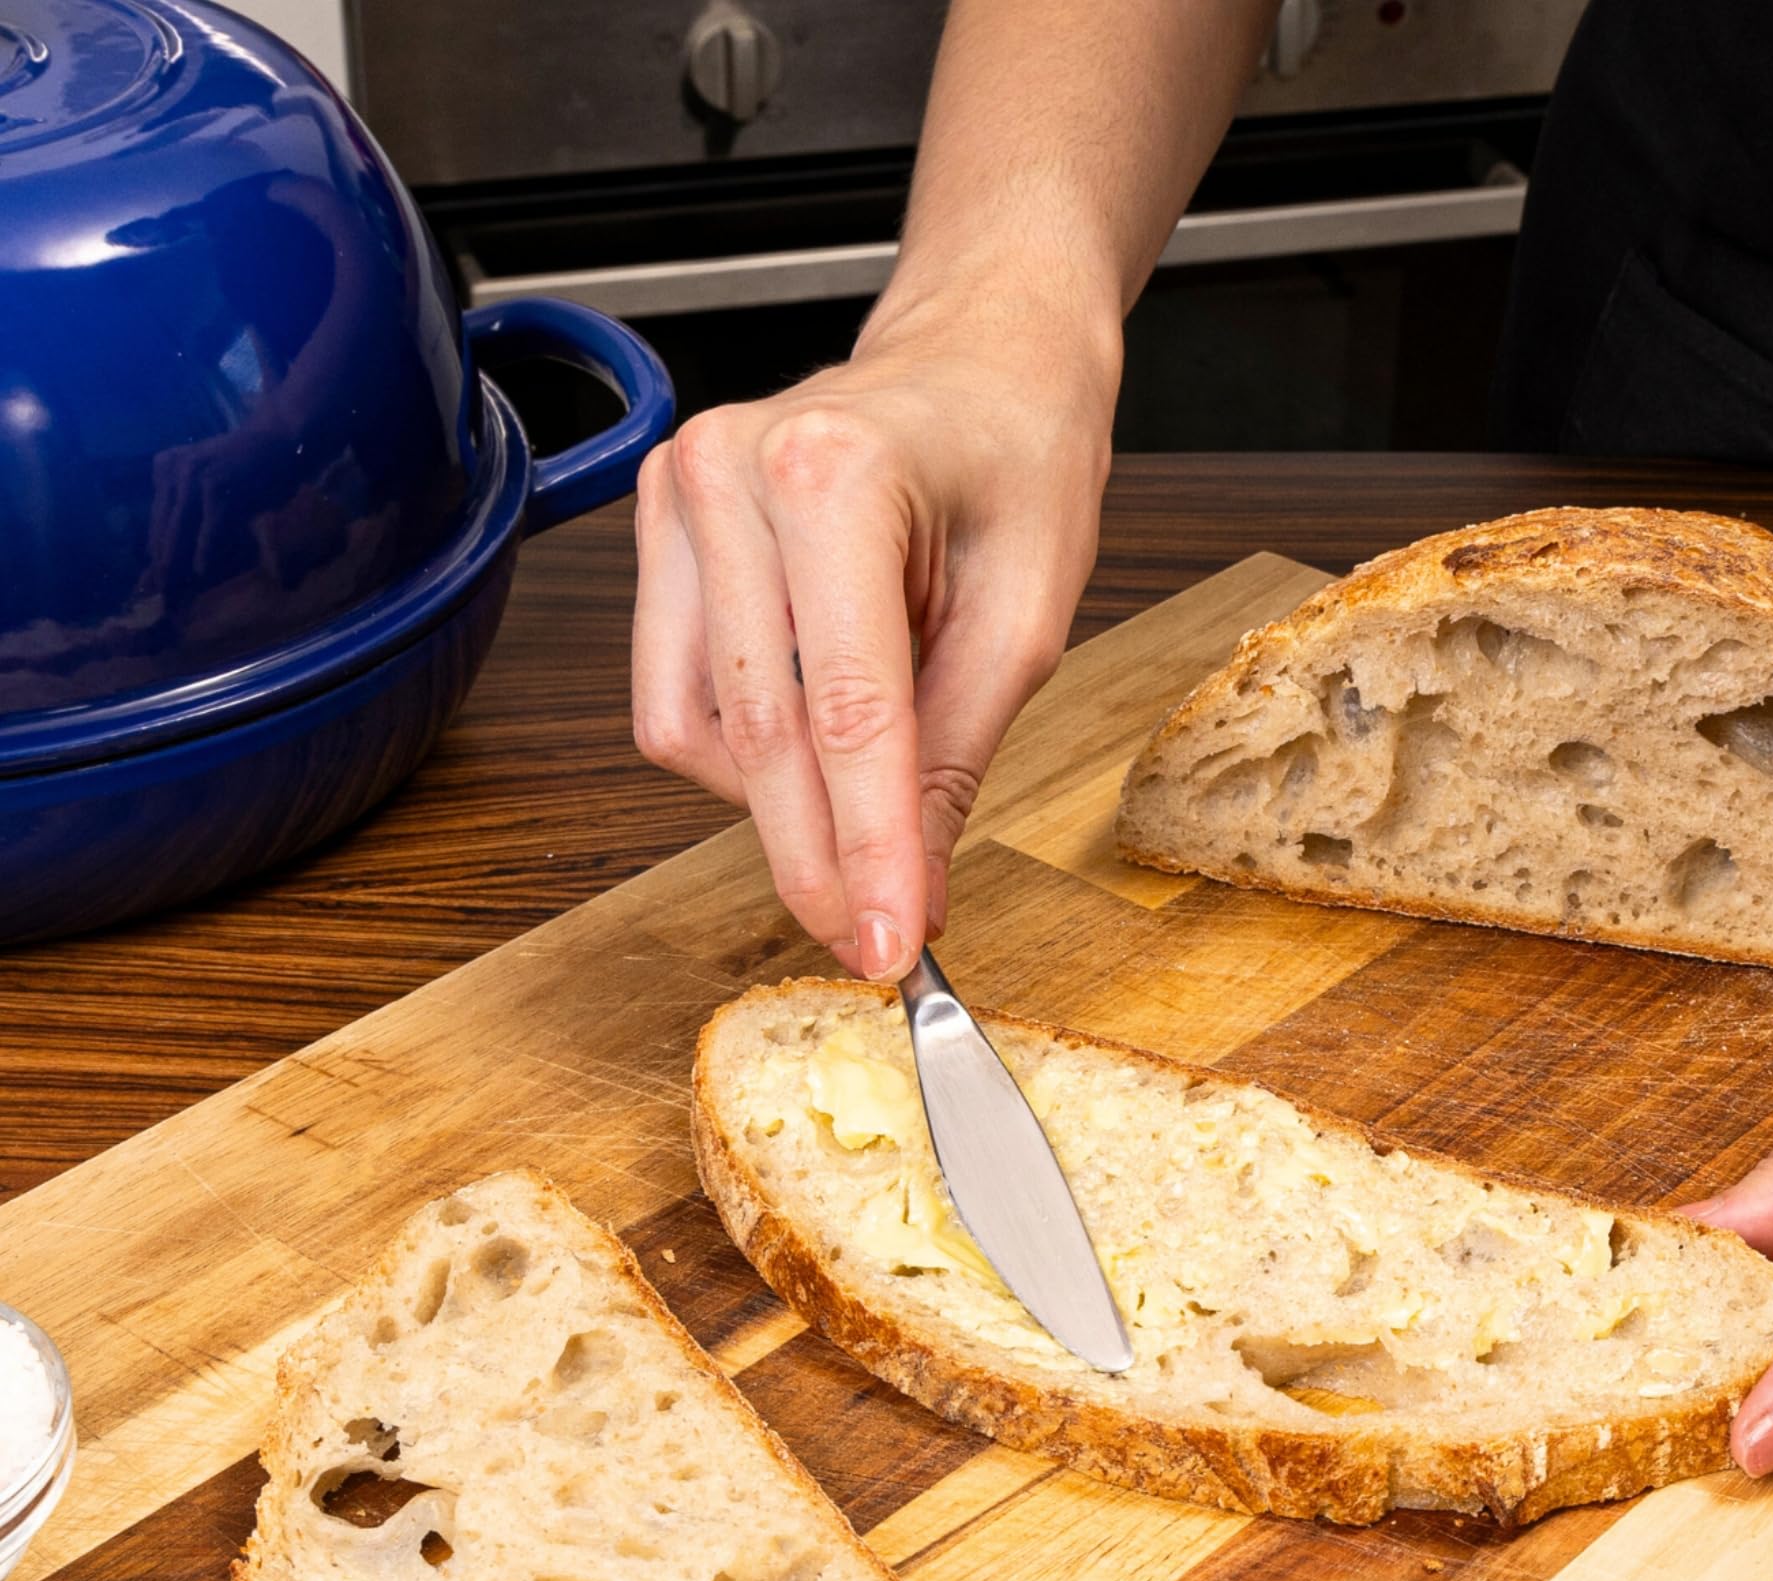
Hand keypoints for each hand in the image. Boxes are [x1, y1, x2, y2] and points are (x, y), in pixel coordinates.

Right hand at [631, 288, 1116, 975]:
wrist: (979, 354)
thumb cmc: (1017, 455)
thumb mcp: (1027, 618)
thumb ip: (956, 762)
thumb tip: (907, 895)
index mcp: (836, 477)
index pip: (845, 714)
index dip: (864, 852)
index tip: (886, 946)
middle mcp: (731, 475)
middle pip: (759, 737)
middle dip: (817, 861)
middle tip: (872, 941)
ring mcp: (678, 495)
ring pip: (702, 734)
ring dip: (781, 806)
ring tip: (871, 789)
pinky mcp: (657, 528)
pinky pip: (678, 700)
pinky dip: (748, 754)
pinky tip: (818, 734)